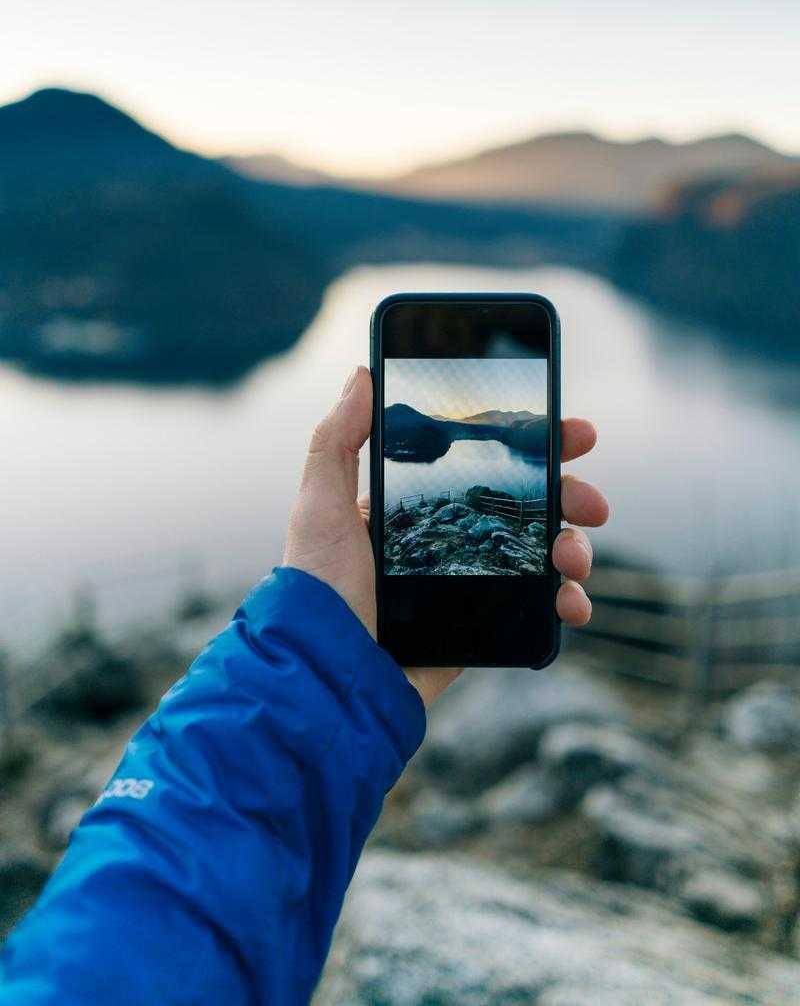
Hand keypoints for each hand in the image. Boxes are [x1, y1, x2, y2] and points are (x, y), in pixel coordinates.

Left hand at [283, 366, 608, 708]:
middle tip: (592, 501)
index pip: (484, 461)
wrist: (331, 676)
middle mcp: (450, 538)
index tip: (569, 432)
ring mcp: (472, 582)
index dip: (532, 444)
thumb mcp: (319, 505)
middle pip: (528, 504)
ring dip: (575, 547)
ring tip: (573, 558)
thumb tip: (362, 375)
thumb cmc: (318, 587)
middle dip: (570, 496)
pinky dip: (566, 601)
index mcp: (416, 505)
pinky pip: (539, 607)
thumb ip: (338, 440)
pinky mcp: (483, 626)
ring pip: (542, 553)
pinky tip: (571, 603)